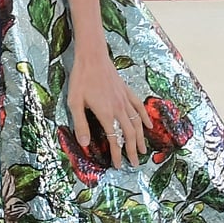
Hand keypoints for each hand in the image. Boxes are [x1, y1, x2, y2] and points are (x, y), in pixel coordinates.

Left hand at [66, 42, 148, 170]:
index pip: (114, 139)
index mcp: (106, 113)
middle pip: (129, 134)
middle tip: (135, 163)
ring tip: (142, 150)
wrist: (92, 57)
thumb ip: (81, 124)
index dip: (117, 154)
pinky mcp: (127, 91)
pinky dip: (145, 118)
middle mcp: (119, 108)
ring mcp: (125, 99)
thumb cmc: (81, 79)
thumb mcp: (74, 103)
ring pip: (137, 123)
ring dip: (140, 138)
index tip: (118, 165)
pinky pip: (139, 107)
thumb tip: (85, 144)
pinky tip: (148, 125)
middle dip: (132, 150)